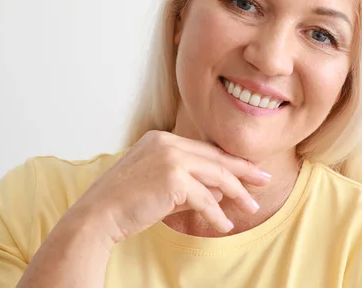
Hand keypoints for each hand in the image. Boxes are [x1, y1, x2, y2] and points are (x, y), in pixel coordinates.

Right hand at [69, 130, 270, 244]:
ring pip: (216, 175)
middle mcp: (167, 142)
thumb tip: (220, 190)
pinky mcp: (173, 178)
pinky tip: (225, 224)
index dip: (229, 161)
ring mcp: (170, 157)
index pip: (204, 150)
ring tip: (251, 207)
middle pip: (215, 158)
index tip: (248, 169)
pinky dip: (217, 213)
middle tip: (264, 180)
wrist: (97, 215)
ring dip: (237, 193)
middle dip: (243, 171)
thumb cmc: (125, 203)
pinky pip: (205, 198)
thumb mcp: (160, 187)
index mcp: (162, 139)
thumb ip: (189, 184)